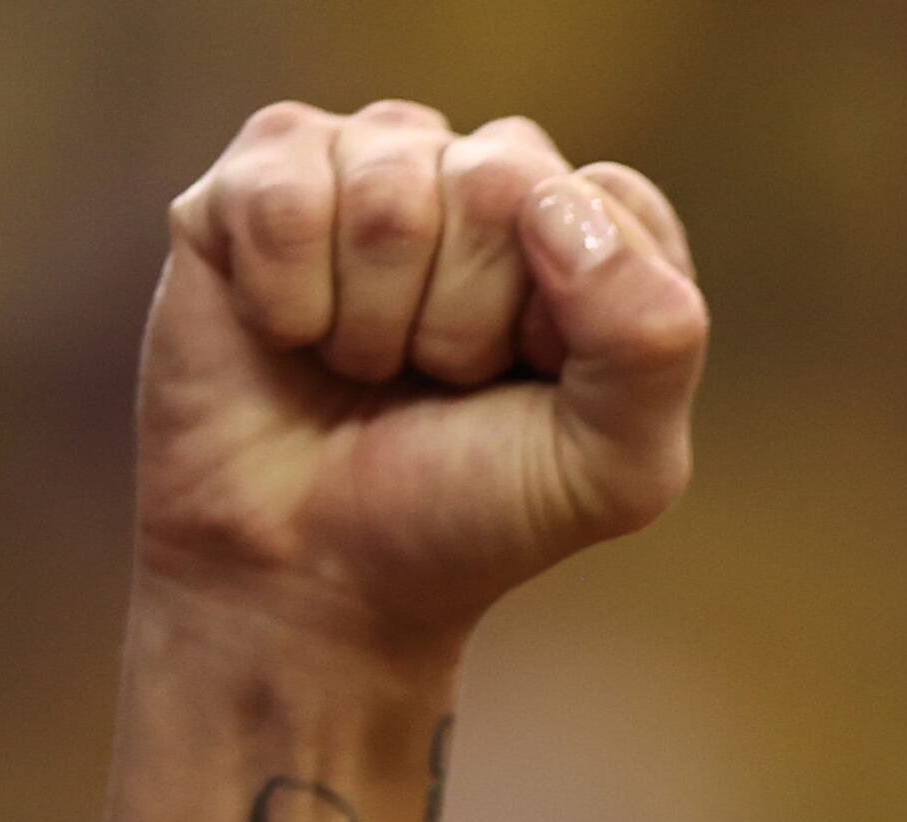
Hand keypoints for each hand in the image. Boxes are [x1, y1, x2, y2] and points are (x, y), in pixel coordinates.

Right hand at [137, 103, 708, 655]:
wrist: (315, 573)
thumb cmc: (471, 512)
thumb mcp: (615, 468)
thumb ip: (652, 339)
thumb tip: (553, 200)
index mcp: (588, 232)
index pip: (605, 198)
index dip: (567, 315)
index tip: (534, 383)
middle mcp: (481, 177)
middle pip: (494, 183)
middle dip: (464, 319)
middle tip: (437, 383)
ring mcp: (366, 164)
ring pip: (385, 192)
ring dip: (373, 319)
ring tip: (367, 367)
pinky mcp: (254, 179)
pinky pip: (280, 200)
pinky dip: (287, 301)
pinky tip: (291, 336)